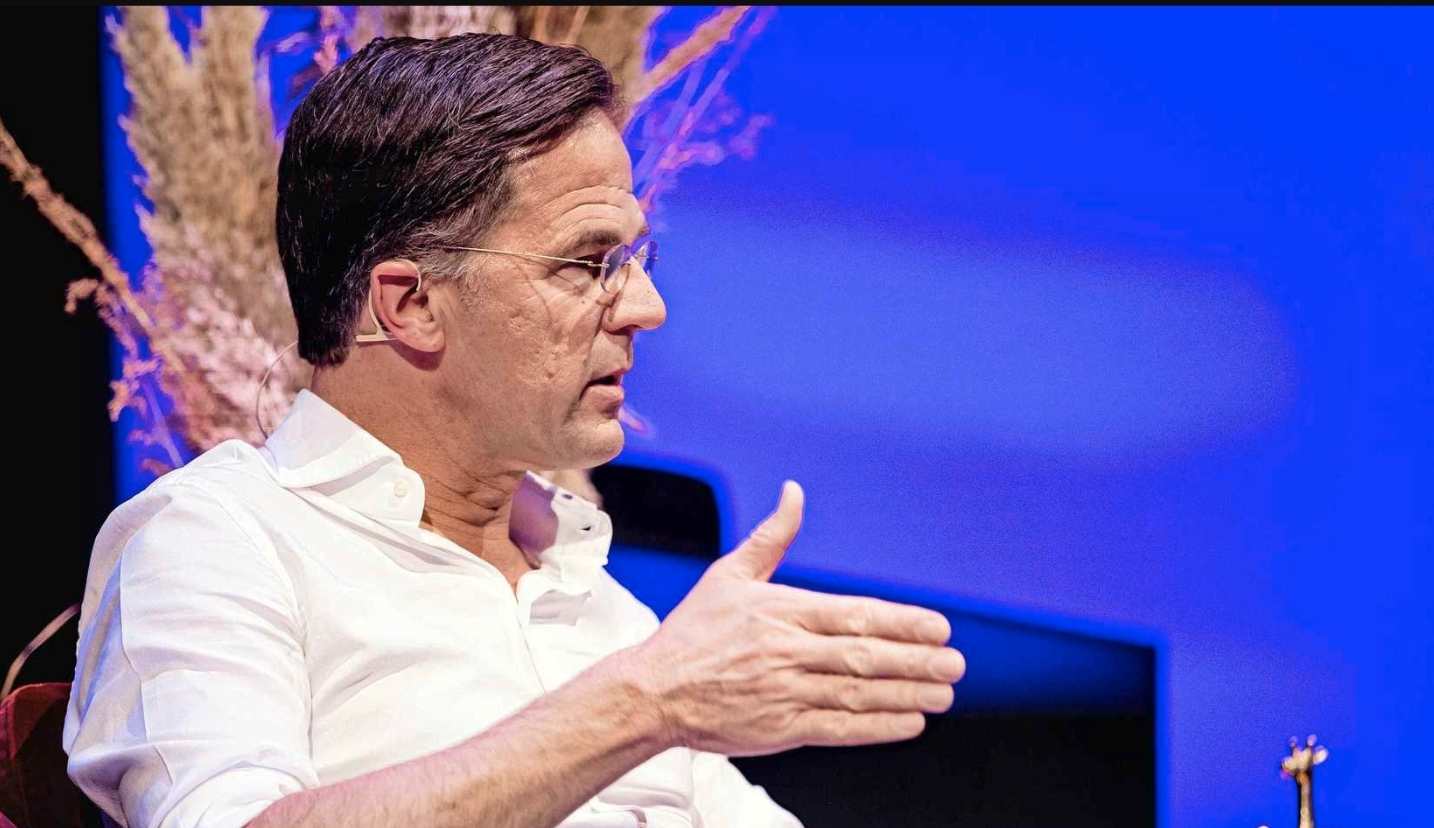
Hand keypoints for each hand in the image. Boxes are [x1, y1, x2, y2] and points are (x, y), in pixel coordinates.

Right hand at [629, 481, 965, 756]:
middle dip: (916, 661)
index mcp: (780, 611)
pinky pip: (839, 728)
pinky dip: (877, 726)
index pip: (855, 615)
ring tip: (943, 694)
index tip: (939, 627)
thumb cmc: (692, 633)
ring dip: (906, 694)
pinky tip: (909, 722)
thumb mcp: (729, 574)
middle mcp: (787, 651)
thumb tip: (794, 491)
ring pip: (858, 693)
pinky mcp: (781, 728)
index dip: (902, 623)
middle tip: (955, 664)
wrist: (653, 691)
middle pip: (864, 656)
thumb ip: (772, 536)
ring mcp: (786, 692)